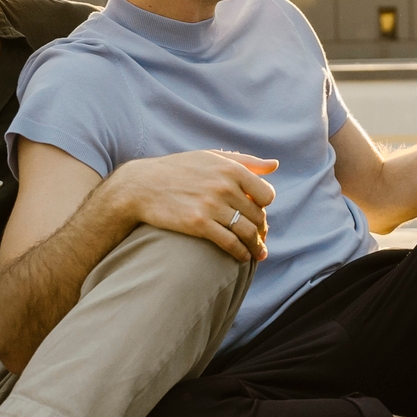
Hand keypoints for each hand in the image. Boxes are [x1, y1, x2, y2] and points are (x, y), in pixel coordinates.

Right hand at [107, 150, 278, 262]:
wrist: (141, 186)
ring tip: (258, 254)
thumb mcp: (211, 158)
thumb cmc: (178, 170)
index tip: (259, 215)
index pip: (266, 194)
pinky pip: (230, 243)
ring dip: (256, 247)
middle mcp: (224, 186)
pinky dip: (241, 253)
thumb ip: (246, 161)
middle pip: (257, 216)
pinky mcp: (198, 224)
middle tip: (260, 240)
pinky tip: (242, 258)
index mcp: (230, 169)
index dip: (265, 208)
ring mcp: (211, 206)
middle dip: (261, 231)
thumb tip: (275, 165)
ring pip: (247, 232)